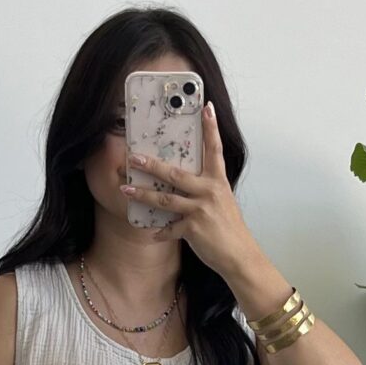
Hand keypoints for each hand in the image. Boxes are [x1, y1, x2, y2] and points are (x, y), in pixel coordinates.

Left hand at [121, 102, 260, 281]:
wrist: (240, 256)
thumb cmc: (230, 230)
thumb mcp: (223, 203)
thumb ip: (206, 191)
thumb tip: (186, 185)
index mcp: (218, 182)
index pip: (214, 150)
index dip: (211, 128)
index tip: (206, 108)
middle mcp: (209, 191)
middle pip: (175, 174)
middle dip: (152, 165)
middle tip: (134, 157)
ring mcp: (200, 209)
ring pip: (165, 199)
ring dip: (142, 194)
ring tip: (125, 188)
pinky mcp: (193, 228)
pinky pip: (169, 228)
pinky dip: (160, 232)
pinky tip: (153, 234)